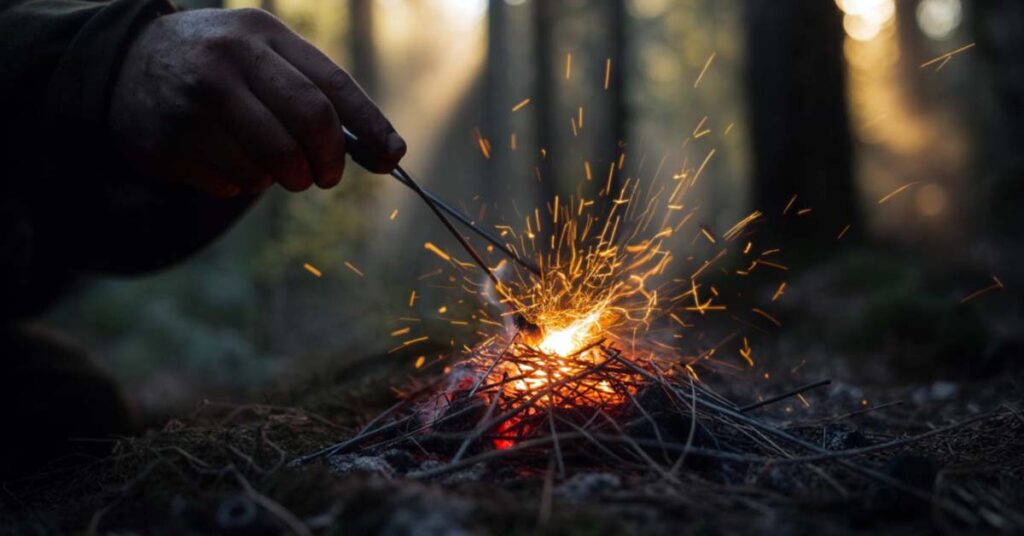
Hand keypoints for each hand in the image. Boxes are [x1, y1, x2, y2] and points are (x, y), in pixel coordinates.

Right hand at [109, 8, 404, 196]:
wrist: (127, 66)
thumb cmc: (222, 69)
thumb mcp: (265, 58)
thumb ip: (318, 95)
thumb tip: (384, 152)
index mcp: (262, 34)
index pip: (331, 83)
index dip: (370, 124)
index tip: (393, 156)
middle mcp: (227, 59)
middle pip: (308, 119)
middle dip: (327, 159)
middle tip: (325, 177)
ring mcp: (194, 99)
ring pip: (271, 160)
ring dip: (282, 177)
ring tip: (270, 167)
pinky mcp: (170, 140)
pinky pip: (232, 181)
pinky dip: (244, 184)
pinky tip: (228, 163)